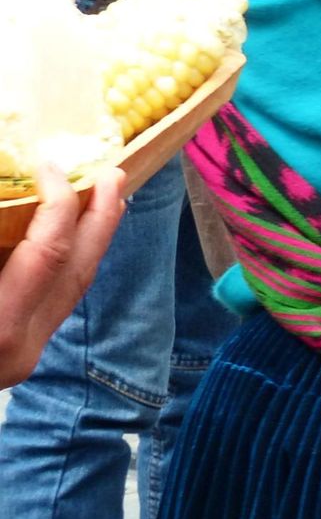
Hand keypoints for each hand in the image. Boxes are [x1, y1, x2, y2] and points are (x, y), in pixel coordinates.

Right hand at [0, 166, 123, 388]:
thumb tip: (8, 201)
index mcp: (0, 327)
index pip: (48, 252)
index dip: (57, 201)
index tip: (49, 165)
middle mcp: (23, 345)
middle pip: (79, 268)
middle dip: (100, 216)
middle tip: (112, 172)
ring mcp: (27, 352)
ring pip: (76, 286)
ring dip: (93, 237)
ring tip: (106, 197)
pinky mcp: (22, 352)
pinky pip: (60, 299)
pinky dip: (72, 262)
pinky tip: (74, 238)